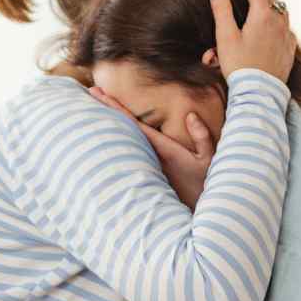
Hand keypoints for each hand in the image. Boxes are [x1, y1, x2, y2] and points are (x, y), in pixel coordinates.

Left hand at [89, 87, 213, 209]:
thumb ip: (202, 136)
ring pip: (126, 138)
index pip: (133, 124)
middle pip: (124, 127)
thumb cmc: (205, 184)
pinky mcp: (149, 169)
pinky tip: (113, 127)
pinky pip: (133, 147)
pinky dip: (122, 135)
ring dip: (112, 121)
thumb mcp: (210, 159)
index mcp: (162, 148)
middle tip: (90, 89)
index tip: (100, 92)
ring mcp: (148, 162)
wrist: (197, 210)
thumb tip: (190, 115)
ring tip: (98, 102)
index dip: (115, 106)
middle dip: (107, 108)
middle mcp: (150, 155)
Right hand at [211, 0, 296, 82]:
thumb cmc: (239, 66)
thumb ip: (222, 10)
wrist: (259, 93)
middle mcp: (279, 23)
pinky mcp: (289, 50)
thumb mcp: (225, 36)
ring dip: (269, 4)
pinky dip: (277, 21)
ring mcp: (287, 37)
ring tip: (259, 3)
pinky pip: (286, 28)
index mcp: (263, 16)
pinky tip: (271, 27)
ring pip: (281, 11)